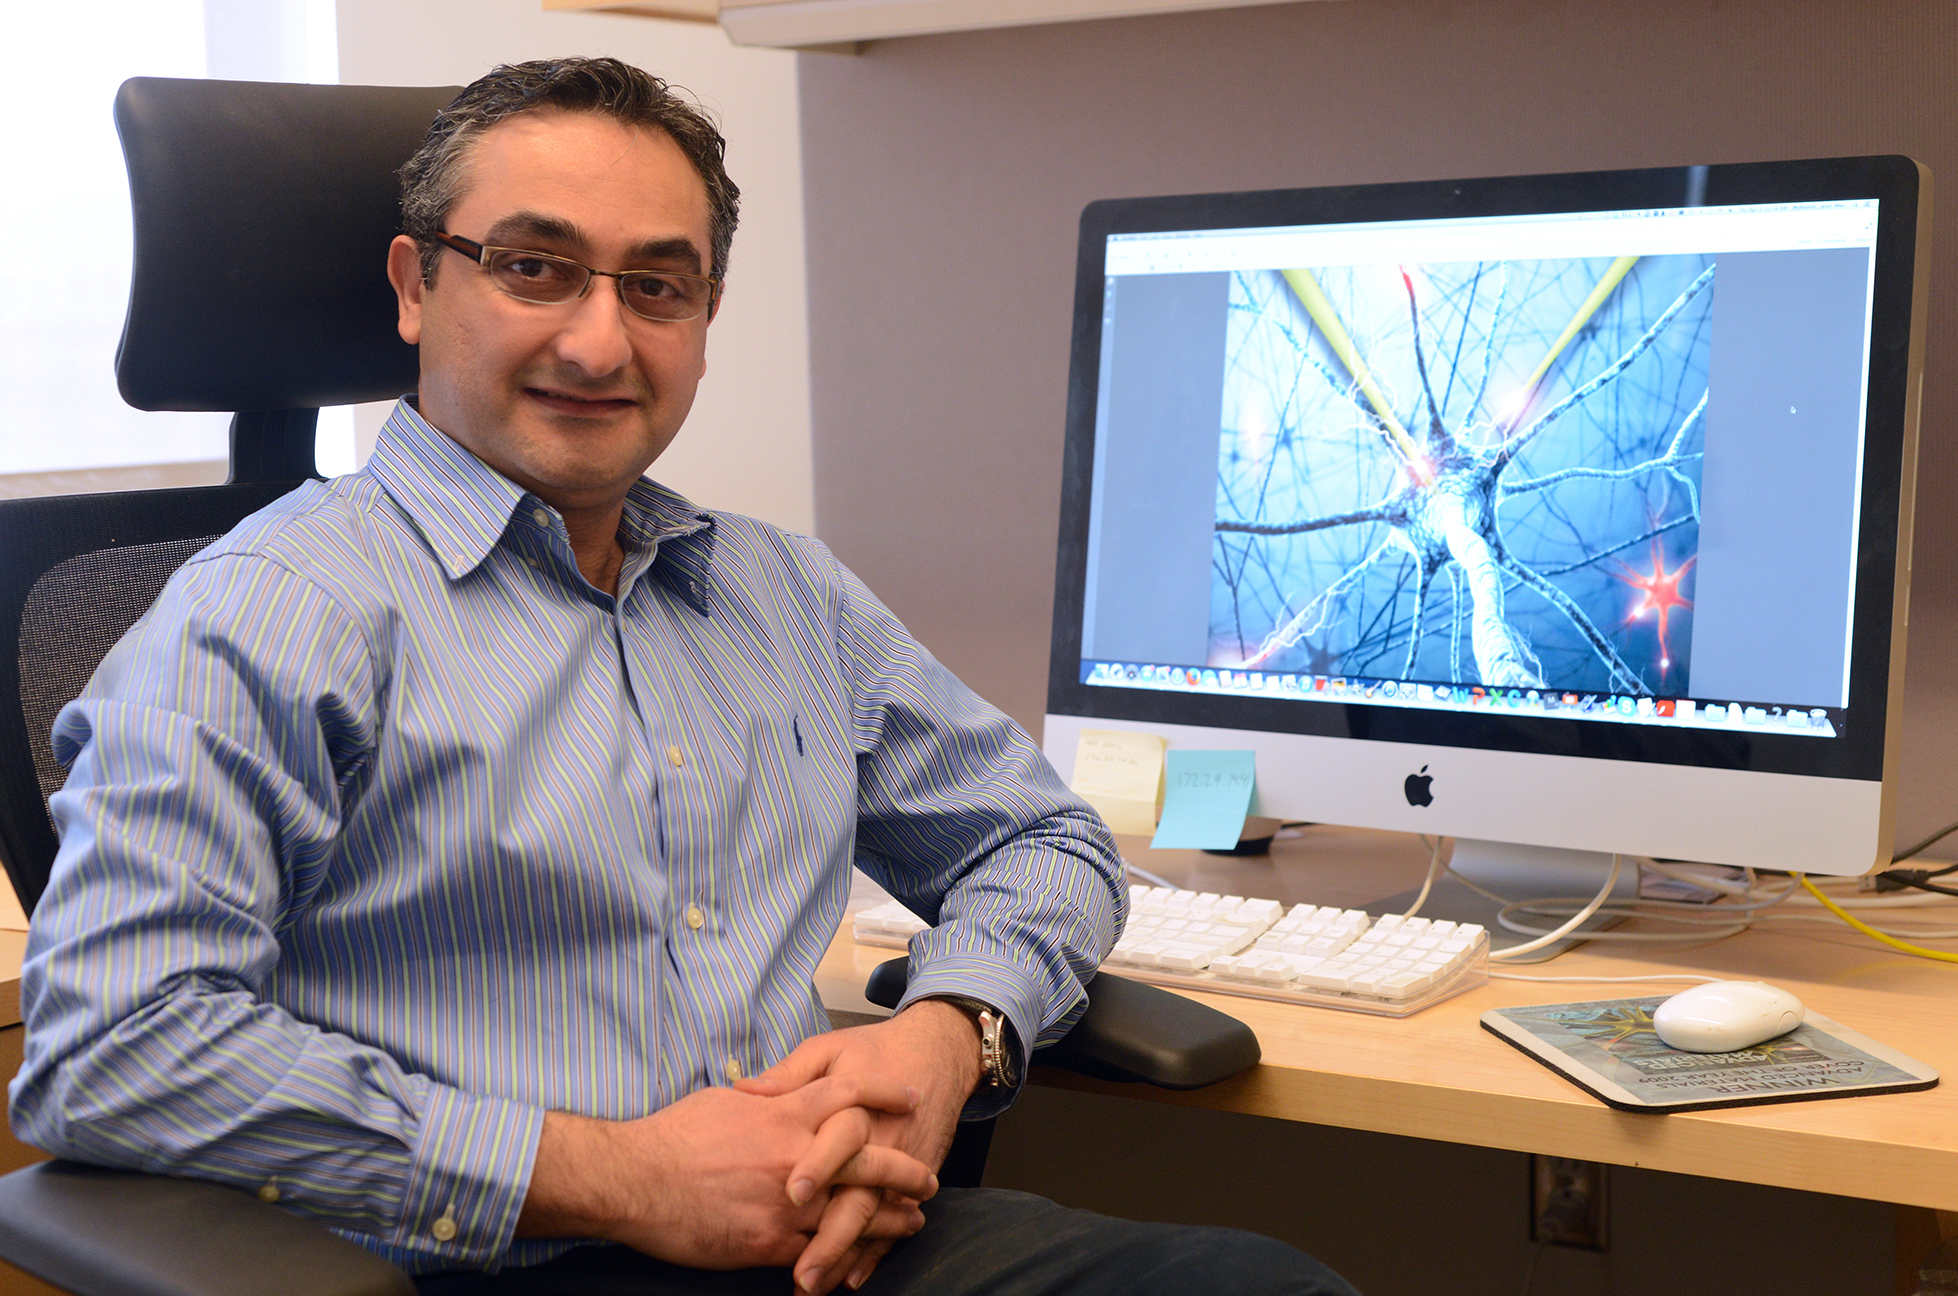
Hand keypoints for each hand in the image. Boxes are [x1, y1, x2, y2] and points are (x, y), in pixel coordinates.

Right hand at [515, 1074, 937, 1271]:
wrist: (635, 1180)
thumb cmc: (674, 1136)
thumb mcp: (727, 1101)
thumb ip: (766, 1098)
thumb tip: (781, 1092)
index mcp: (784, 1114)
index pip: (850, 1094)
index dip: (885, 1093)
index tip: (911, 1097)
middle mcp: (795, 1156)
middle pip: (869, 1160)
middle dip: (905, 1171)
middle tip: (928, 1178)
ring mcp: (786, 1204)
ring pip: (855, 1213)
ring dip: (890, 1219)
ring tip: (912, 1221)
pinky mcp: (769, 1244)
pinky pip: (819, 1254)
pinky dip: (846, 1258)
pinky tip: (862, 1261)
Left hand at [735, 1002, 984, 1291]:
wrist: (937, 1053)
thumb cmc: (873, 1051)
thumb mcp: (828, 1050)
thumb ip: (788, 1075)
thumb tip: (746, 1091)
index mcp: (857, 1105)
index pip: (840, 1138)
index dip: (819, 1165)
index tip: (793, 1193)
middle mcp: (882, 1141)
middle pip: (861, 1194)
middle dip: (833, 1236)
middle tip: (803, 1272)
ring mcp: (900, 1166)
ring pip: (875, 1219)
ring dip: (846, 1256)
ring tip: (813, 1285)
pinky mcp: (911, 1180)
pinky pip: (892, 1223)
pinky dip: (874, 1254)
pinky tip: (851, 1279)